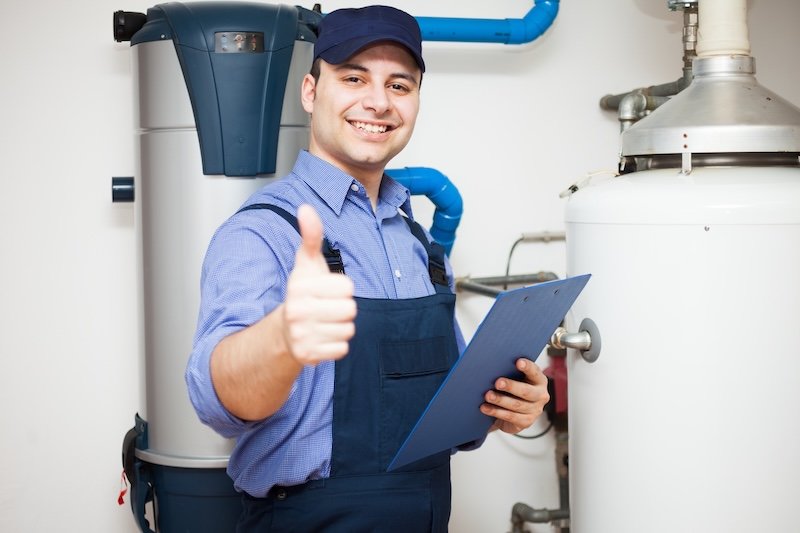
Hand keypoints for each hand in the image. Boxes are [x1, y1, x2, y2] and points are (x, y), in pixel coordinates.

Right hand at [282, 205, 356, 365]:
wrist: (285, 331)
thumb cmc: (303, 293)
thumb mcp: (307, 263)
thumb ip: (311, 236)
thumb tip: (305, 208)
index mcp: (300, 287)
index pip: (348, 288)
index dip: (343, 288)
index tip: (327, 290)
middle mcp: (297, 312)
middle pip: (350, 310)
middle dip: (343, 308)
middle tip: (327, 308)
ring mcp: (302, 335)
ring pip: (348, 330)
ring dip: (341, 327)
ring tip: (325, 322)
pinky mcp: (308, 355)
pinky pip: (342, 349)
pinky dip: (336, 345)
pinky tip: (323, 337)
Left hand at [481, 358, 549, 434]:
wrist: (510, 411)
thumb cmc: (511, 389)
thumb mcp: (513, 378)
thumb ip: (509, 372)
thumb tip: (491, 365)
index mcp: (539, 380)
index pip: (535, 372)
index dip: (527, 367)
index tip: (518, 362)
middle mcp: (541, 395)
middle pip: (526, 391)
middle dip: (511, 386)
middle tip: (497, 383)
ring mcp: (535, 410)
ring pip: (517, 405)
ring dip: (500, 400)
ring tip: (488, 396)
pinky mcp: (526, 422)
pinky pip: (510, 417)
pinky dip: (496, 412)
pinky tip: (485, 408)